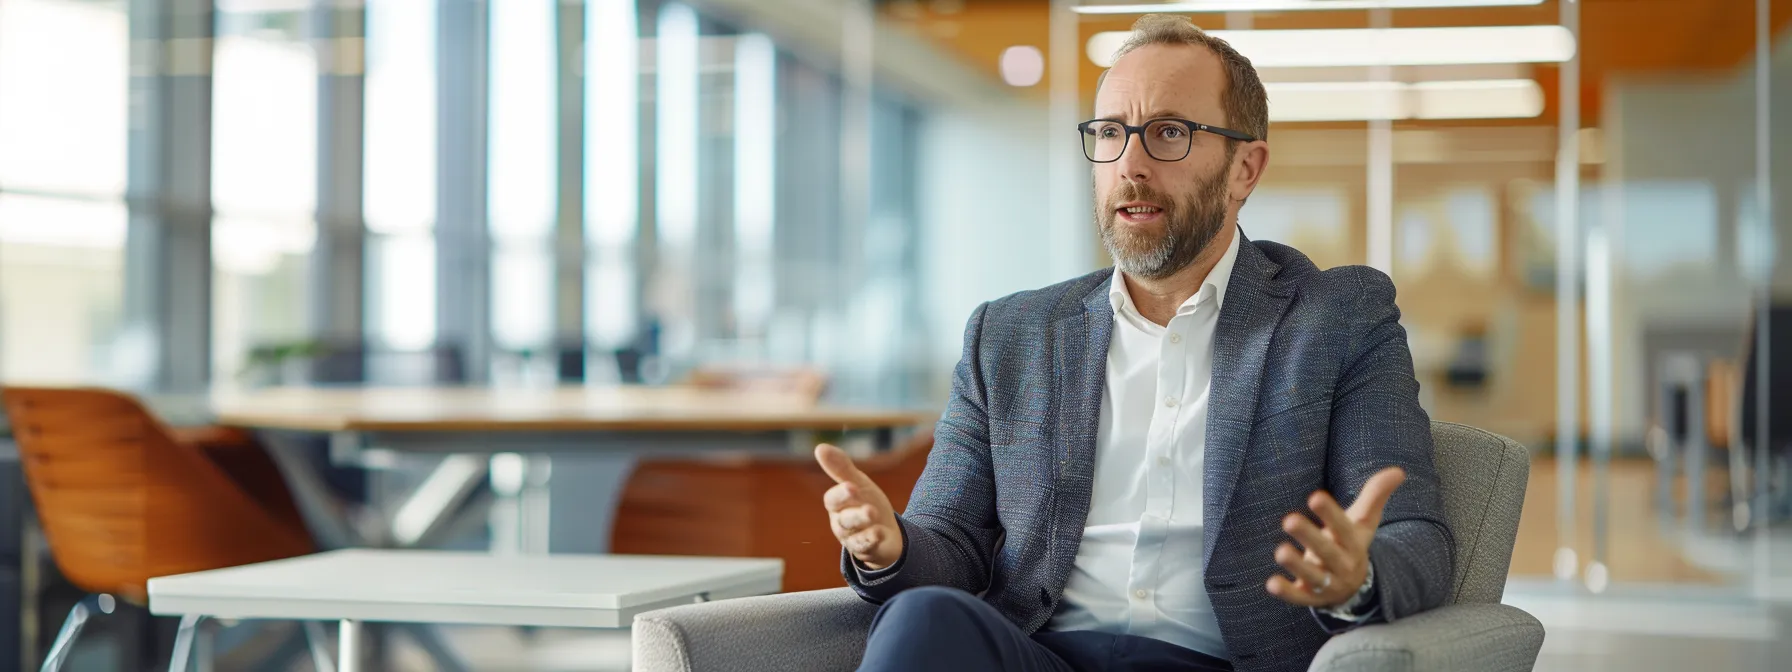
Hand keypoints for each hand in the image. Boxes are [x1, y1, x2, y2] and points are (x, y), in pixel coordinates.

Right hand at [816, 443, 903, 569]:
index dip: (841, 494)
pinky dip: (871, 539)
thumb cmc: (866, 503)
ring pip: (853, 533)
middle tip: (867, 504)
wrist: (885, 531)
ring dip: (862, 523)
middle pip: (843, 519)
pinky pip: (864, 547)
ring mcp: (852, 538)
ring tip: (873, 513)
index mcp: (837, 505)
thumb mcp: (858, 483)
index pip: (832, 500)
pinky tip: (880, 532)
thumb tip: (819, 447)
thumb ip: (840, 467)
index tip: (851, 486)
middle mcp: (840, 522)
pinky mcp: (865, 550)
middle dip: (854, 511)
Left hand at [1266, 466, 1405, 607]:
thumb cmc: (1350, 543)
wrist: (1353, 587)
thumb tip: (1399, 471)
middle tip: (1289, 520)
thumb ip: (1375, 496)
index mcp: (1353, 544)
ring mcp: (1327, 582)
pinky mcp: (1310, 596)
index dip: (1331, 513)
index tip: (1315, 496)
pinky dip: (1286, 592)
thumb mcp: (1364, 522)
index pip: (1343, 528)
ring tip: (1280, 551)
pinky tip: (1270, 584)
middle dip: (1309, 537)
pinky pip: (1299, 597)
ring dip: (1296, 565)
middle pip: (1326, 551)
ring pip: (1312, 575)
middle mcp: (1341, 564)